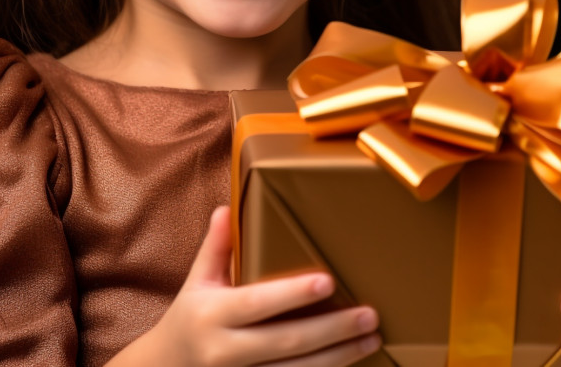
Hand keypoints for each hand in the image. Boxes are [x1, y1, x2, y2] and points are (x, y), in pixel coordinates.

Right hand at [107, 206, 380, 366]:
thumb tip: (227, 209)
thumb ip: (216, 247)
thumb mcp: (197, 281)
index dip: (293, 294)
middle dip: (332, 330)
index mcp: (212, 314)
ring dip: (338, 357)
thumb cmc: (189, 318)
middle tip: (370, 315)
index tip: (329, 281)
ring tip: (371, 338)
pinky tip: (350, 360)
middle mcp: (224, 350)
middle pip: (286, 342)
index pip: (257, 303)